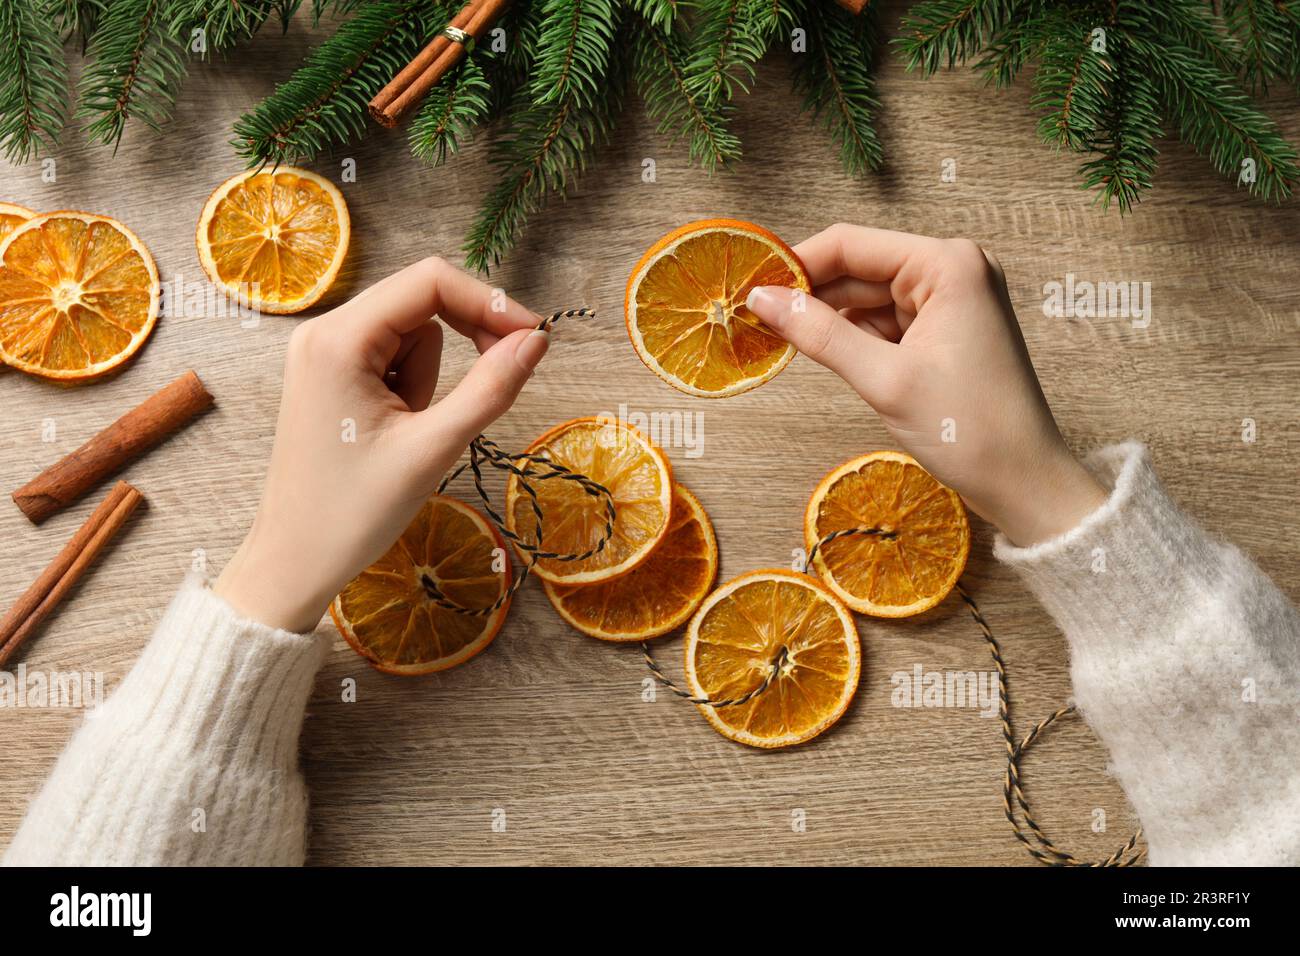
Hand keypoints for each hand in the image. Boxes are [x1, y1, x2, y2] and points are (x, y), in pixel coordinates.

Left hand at [214, 257, 548, 631]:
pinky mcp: (330, 376)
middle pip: (421, 299)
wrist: (294, 562)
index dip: (491, 303)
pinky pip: (391, 358)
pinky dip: (412, 387)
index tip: (535, 339)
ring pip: (411, 333)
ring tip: (414, 431)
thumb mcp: (433, 449)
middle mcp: (324, 332)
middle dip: (465, 338)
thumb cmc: (353, 513)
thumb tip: (537, 342)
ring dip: (430, 375)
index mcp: (339, 340)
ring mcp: (323, 353)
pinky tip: (398, 431)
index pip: (430, 282)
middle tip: (500, 381)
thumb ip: (491, 388)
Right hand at [745, 224, 1105, 546]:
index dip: (796, 265)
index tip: (748, 289)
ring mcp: (952, 300)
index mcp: (948, 264)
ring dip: (827, 319)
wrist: (1023, 481)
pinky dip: (853, 337)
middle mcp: (953, 269)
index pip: (852, 245)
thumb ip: (818, 334)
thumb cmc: (968, 428)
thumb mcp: (884, 378)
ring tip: (777, 339)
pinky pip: (886, 321)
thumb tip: (761, 301)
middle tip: (752, 320)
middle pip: (859, 268)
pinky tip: (819, 353)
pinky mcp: (946, 330)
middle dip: (809, 295)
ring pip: (868, 297)